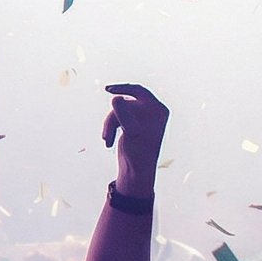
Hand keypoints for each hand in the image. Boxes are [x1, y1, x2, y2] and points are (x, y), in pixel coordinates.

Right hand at [102, 83, 168, 199]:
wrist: (137, 172)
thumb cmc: (139, 153)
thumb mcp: (131, 131)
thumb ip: (123, 112)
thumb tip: (115, 97)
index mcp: (158, 110)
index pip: (140, 91)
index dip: (123, 88)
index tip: (108, 90)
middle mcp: (153, 112)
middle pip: (126, 103)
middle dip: (114, 115)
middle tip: (103, 109)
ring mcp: (142, 119)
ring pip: (119, 111)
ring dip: (110, 124)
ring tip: (106, 140)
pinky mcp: (133, 125)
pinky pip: (117, 119)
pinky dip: (111, 128)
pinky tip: (108, 142)